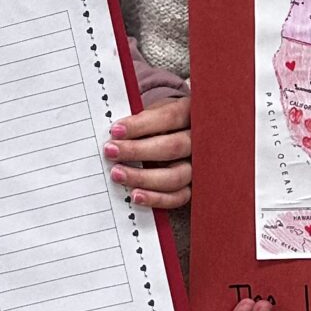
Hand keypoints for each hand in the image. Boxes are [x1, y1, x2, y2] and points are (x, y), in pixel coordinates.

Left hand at [107, 97, 191, 211]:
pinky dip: (156, 199)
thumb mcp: (159, 111)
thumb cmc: (166, 122)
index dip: (141, 125)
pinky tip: (136, 195)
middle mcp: (199, 141)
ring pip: (175, 177)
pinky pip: (178, 198)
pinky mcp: (194, 188)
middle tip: (110, 151)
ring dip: (143, 177)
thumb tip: (116, 133)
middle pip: (172, 147)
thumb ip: (143, 119)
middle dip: (137, 150)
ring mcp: (199, 167)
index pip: (168, 117)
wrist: (184, 135)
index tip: (116, 130)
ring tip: (117, 174)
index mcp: (191, 114)